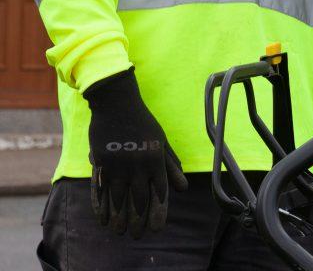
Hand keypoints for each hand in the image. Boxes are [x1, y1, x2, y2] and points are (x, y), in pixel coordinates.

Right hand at [83, 68, 187, 236]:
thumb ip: (170, 165)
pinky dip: (102, 205)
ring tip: (119, 232)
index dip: (158, 210)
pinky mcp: (102, 162)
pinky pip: (102, 189)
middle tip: (137, 235)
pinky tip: (103, 217)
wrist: (117, 104)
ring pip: (119, 197)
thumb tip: (183, 187)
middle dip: (138, 219)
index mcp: (155, 159)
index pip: (159, 190)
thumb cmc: (143, 122)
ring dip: (119, 217)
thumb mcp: (161, 142)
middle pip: (139, 198)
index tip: (157, 226)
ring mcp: (119, 164)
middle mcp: (138, 164)